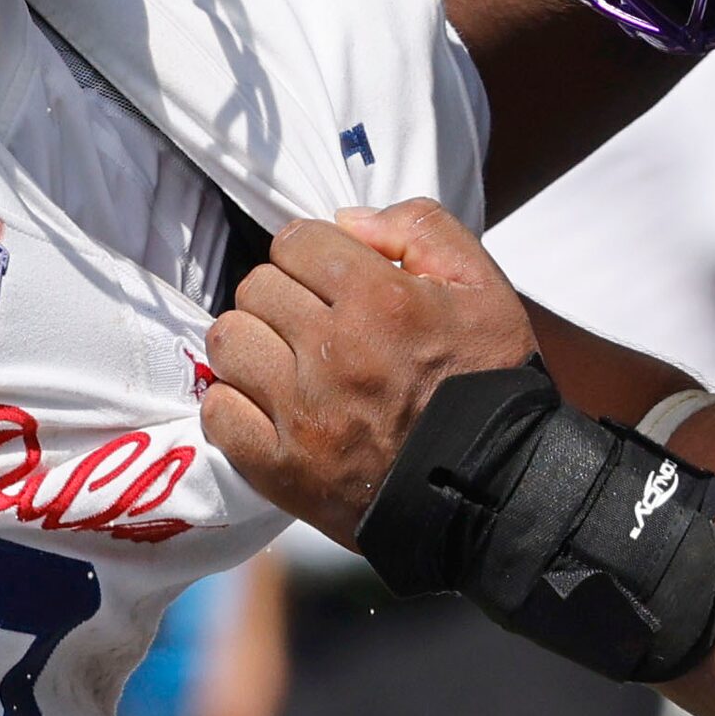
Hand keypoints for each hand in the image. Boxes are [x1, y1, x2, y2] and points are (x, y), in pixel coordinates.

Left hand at [204, 200, 533, 543]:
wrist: (495, 494)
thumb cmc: (489, 386)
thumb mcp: (484, 289)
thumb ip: (422, 230)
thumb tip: (347, 221)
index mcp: (381, 299)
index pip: (296, 241)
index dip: (311, 253)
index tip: (327, 277)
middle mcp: (334, 351)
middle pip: (257, 287)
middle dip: (282, 295)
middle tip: (311, 322)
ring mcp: (303, 412)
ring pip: (228, 342)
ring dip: (251, 344)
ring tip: (284, 361)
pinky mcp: (282, 467)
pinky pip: (219, 413)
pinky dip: (234, 405)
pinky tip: (268, 407)